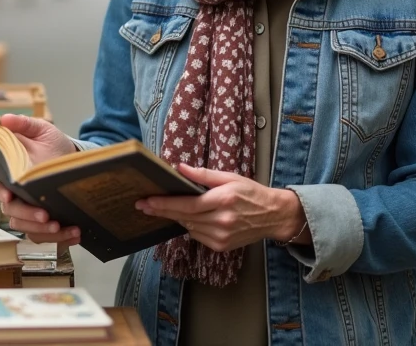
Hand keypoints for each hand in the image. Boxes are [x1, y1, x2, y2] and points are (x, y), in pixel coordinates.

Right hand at [0, 115, 79, 246]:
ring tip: (63, 226)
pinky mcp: (47, 226)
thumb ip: (24, 125)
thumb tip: (5, 119)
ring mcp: (31, 214)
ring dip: (45, 232)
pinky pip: (49, 238)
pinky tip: (76, 232)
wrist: (76, 162)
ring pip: (29, 230)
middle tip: (46, 215)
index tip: (11, 196)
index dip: (2, 195)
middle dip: (28, 216)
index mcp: (12, 178)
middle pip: (13, 214)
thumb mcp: (42, 131)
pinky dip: (62, 239)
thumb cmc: (54, 146)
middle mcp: (18, 200)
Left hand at [135, 165, 307, 253]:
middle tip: (142, 205)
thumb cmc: (251, 193)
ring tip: (165, 208)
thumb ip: (203, 175)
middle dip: (161, 211)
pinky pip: (197, 235)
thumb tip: (180, 168)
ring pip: (188, 227)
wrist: (273, 215)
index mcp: (223, 200)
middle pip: (183, 217)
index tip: (147, 200)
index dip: (165, 204)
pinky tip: (190, 218)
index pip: (187, 204)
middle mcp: (221, 221)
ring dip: (176, 218)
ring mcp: (221, 237)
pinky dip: (190, 226)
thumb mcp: (229, 177)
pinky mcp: (221, 246)